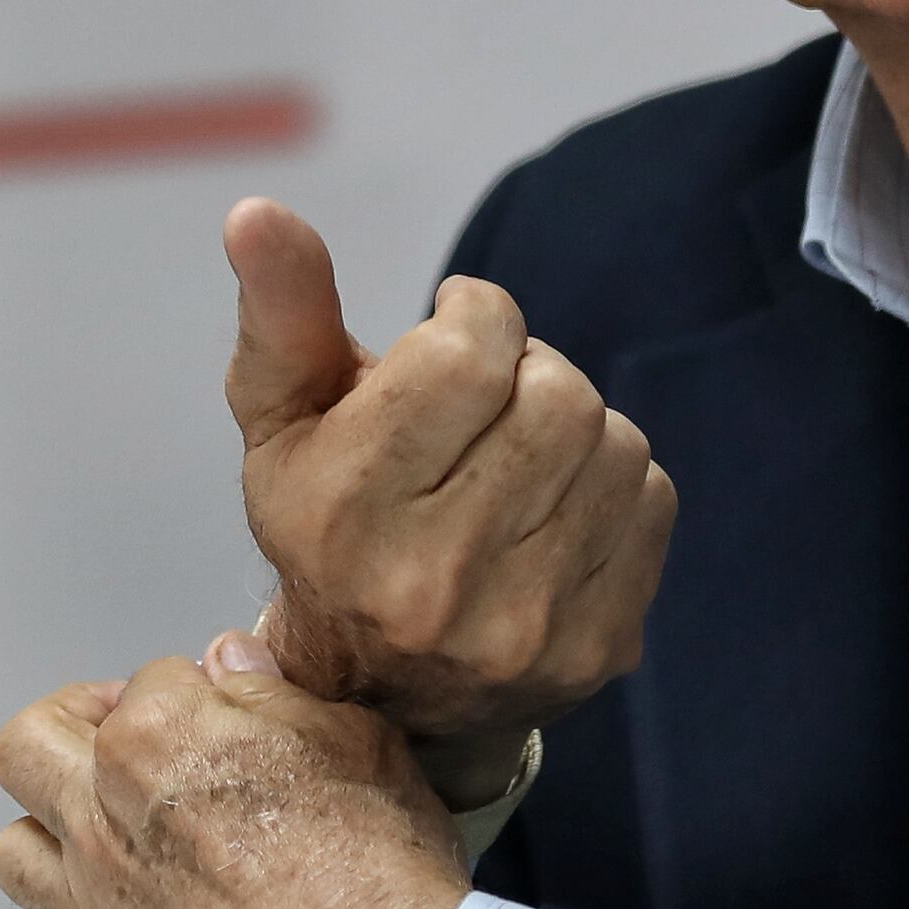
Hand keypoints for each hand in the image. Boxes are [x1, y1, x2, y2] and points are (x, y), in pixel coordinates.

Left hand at [0, 633, 469, 908]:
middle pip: (26, 746)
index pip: (149, 681)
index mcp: (153, 742)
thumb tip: (229, 662)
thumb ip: (274, 696)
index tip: (228, 711)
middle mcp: (103, 825)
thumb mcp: (356, 742)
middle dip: (70, 727)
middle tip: (129, 741)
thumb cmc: (380, 867)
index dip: (195, 690)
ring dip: (55, 833)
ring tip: (116, 836)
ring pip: (18, 854)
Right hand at [225, 198, 673, 802]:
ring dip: (573, 424)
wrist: (383, 695)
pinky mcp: (597, 651)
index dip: (477, 314)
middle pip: (557, 394)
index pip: (470, 354)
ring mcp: (525, 626)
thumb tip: (258, 213)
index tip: (457, 324)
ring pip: (613, 441)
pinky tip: (556, 504)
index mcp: (348, 512)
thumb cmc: (328, 525)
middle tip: (489, 393)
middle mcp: (434, 581)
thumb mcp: (282, 421)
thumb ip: (281, 313)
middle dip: (528, 369)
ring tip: (518, 450)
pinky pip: (650, 501)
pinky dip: (613, 481)